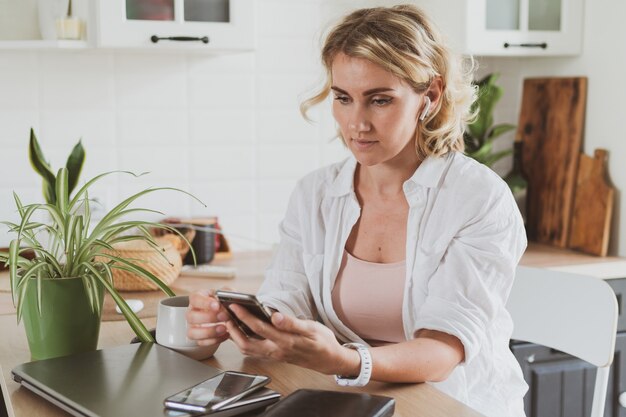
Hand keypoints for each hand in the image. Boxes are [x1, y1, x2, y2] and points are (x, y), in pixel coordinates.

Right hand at [186, 290, 230, 346]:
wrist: (224, 313)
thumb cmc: (222, 302)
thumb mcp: (225, 293)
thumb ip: (227, 292)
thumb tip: (231, 296)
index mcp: (197, 298)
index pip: (194, 299)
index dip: (205, 303)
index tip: (217, 306)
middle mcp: (191, 312)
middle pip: (191, 317)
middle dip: (209, 318)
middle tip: (224, 316)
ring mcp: (192, 326)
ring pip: (192, 332)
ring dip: (209, 332)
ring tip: (224, 328)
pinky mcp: (198, 338)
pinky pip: (201, 342)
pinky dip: (214, 340)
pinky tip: (225, 334)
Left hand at [225, 304, 359, 375]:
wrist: (329, 360)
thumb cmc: (322, 342)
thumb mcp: (311, 328)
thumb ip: (292, 323)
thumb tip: (275, 316)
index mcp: (286, 342)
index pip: (259, 328)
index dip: (244, 316)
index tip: (234, 305)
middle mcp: (277, 351)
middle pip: (247, 342)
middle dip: (233, 327)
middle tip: (224, 314)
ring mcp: (274, 356)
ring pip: (248, 349)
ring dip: (236, 337)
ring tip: (229, 322)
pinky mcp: (274, 357)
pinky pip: (254, 351)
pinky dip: (243, 342)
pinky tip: (241, 332)